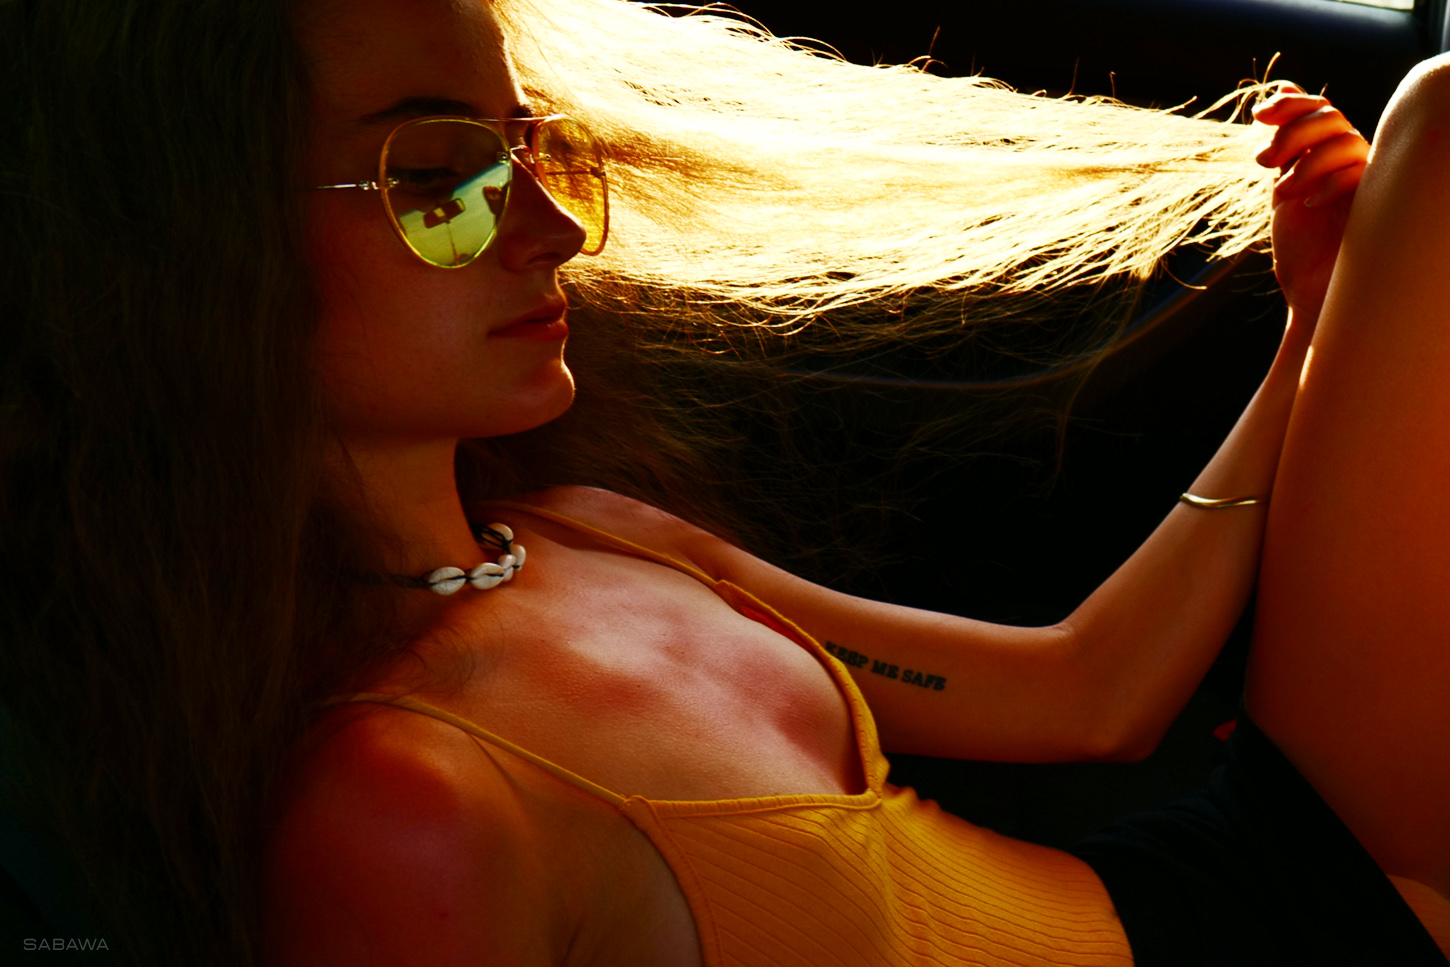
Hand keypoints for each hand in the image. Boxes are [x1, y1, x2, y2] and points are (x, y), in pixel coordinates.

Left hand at [1253, 83, 1367, 325]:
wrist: (1314, 292)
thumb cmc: (1300, 249)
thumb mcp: (1282, 193)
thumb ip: (1283, 154)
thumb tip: (1272, 104)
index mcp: (1324, 156)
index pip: (1318, 109)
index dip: (1291, 103)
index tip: (1259, 115)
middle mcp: (1348, 162)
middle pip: (1331, 117)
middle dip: (1293, 130)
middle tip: (1264, 161)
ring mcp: (1364, 178)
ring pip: (1345, 140)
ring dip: (1307, 161)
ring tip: (1283, 193)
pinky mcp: (1376, 200)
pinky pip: (1360, 171)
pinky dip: (1329, 182)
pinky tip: (1308, 204)